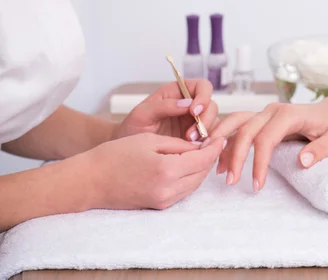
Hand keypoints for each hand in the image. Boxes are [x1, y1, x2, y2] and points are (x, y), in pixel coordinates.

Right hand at [88, 132, 225, 209]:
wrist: (91, 180)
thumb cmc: (116, 154)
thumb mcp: (149, 141)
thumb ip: (177, 145)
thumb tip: (198, 147)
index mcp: (167, 170)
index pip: (201, 159)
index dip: (214, 147)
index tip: (221, 135)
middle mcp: (168, 189)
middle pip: (201, 174)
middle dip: (210, 158)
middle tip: (215, 142)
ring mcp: (163, 201)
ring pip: (194, 185)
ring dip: (201, 169)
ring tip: (203, 152)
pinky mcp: (158, 206)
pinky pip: (183, 191)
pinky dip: (190, 178)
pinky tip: (188, 165)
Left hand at [113, 80, 217, 142]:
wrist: (128, 152)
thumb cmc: (132, 128)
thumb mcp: (143, 114)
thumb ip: (164, 106)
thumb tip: (188, 103)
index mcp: (178, 92)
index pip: (202, 86)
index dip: (203, 97)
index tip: (194, 111)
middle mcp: (190, 105)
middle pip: (212, 106)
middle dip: (205, 120)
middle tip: (190, 136)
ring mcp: (194, 123)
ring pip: (214, 124)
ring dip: (207, 134)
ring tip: (189, 145)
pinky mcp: (196, 141)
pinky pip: (211, 140)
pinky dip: (208, 146)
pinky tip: (195, 153)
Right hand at [211, 100, 327, 191]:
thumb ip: (322, 149)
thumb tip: (302, 161)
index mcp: (289, 114)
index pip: (266, 137)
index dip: (259, 162)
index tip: (257, 185)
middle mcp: (272, 110)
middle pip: (246, 130)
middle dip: (235, 156)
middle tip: (230, 181)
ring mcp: (264, 112)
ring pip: (236, 123)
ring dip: (224, 144)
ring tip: (217, 169)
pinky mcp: (260, 119)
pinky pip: (238, 126)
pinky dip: (226, 139)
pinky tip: (220, 158)